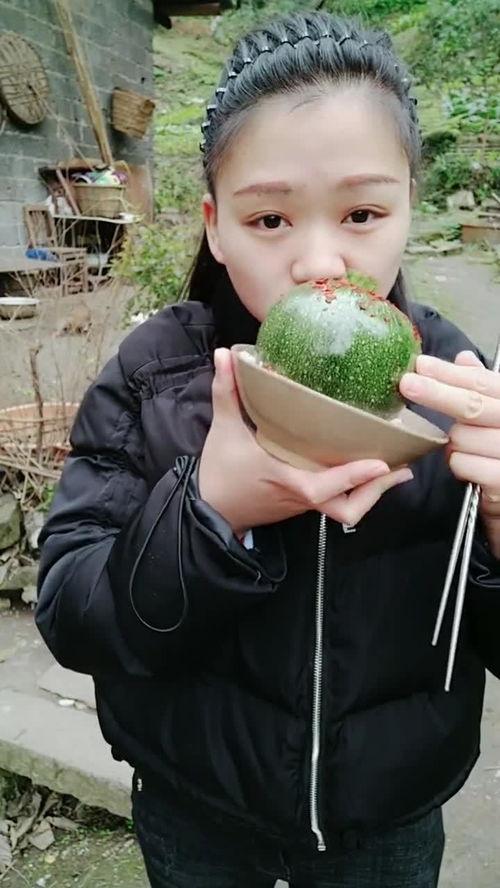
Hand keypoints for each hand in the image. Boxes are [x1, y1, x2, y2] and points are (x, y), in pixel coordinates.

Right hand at [198, 348, 412, 536]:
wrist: (209, 509)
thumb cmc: (219, 471)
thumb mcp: (223, 428)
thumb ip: (226, 390)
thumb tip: (226, 353)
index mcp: (287, 480)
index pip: (324, 488)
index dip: (353, 477)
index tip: (382, 463)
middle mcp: (301, 497)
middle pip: (348, 509)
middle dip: (375, 492)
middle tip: (399, 467)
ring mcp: (304, 505)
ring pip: (347, 510)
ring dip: (371, 492)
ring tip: (396, 469)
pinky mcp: (303, 505)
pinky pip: (338, 503)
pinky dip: (357, 489)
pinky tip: (369, 469)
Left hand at [399, 350, 499, 553]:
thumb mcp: (495, 415)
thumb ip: (482, 388)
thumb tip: (463, 357)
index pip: (481, 383)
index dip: (449, 373)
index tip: (421, 364)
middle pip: (471, 405)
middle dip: (436, 394)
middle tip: (407, 383)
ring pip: (462, 438)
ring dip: (453, 443)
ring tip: (466, 448)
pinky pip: (464, 464)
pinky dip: (459, 464)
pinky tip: (469, 466)